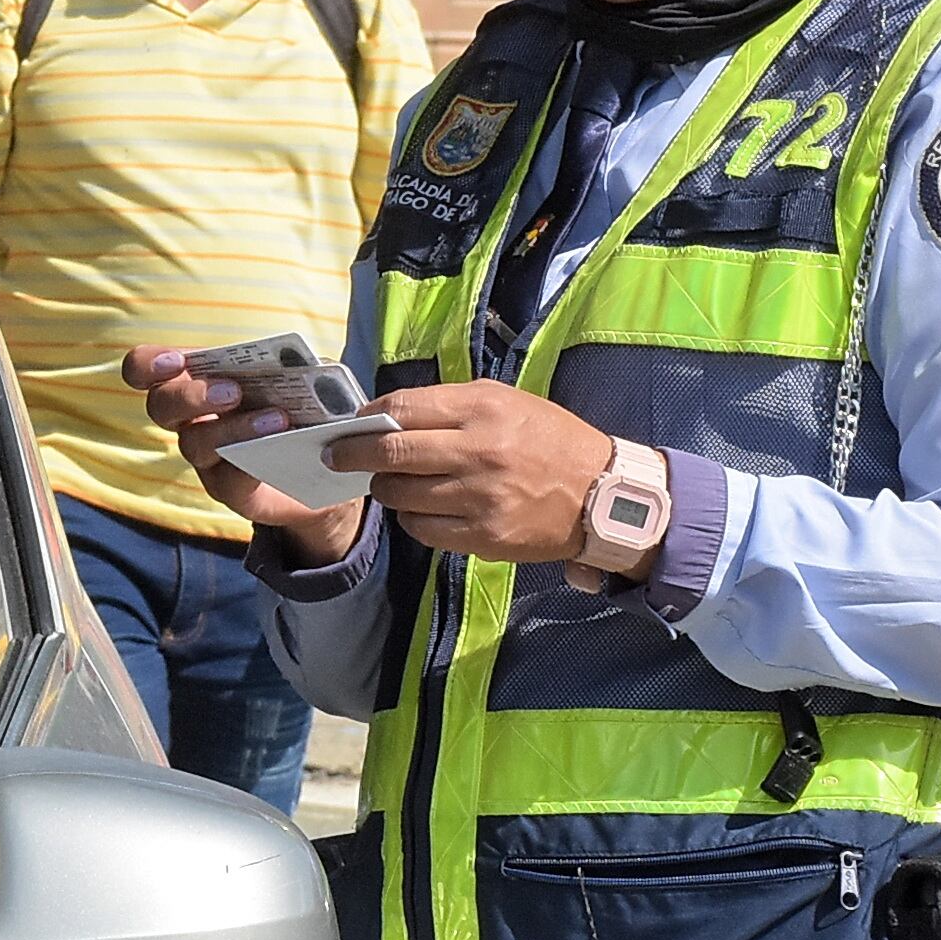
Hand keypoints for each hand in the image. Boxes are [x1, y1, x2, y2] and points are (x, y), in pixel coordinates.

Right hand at [123, 345, 367, 564]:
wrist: (326, 466)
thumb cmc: (302, 406)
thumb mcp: (297, 376)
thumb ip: (288, 363)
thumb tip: (293, 358)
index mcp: (198, 380)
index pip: (146, 370)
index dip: (148, 364)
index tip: (177, 362)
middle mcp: (191, 419)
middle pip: (161, 406)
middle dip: (191, 396)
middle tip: (232, 392)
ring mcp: (206, 458)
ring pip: (195, 443)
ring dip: (233, 427)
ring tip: (277, 418)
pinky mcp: (230, 490)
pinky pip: (229, 478)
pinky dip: (252, 463)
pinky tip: (280, 446)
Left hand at [326, 381, 627, 569]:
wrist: (603, 494)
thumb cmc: (549, 440)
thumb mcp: (507, 402)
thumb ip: (449, 405)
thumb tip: (387, 415)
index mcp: (483, 410)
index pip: (402, 409)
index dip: (366, 418)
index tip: (350, 426)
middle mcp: (479, 452)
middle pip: (391, 454)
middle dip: (353, 456)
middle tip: (337, 457)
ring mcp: (480, 498)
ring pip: (400, 495)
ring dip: (384, 489)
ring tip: (389, 483)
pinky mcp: (484, 537)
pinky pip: (422, 530)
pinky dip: (410, 518)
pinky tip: (419, 508)